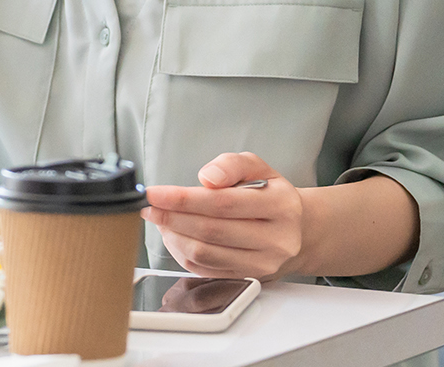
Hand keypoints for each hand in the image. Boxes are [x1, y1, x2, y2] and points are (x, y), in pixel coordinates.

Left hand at [143, 152, 304, 280]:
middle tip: (148, 206)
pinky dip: (181, 251)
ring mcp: (263, 263)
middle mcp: (276, 239)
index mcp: (281, 206)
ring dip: (173, 235)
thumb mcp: (258, 168)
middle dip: (171, 217)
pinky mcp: (248, 278)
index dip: (182, 199)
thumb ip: (232, 165)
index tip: (154, 193)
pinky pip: (205, 268)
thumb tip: (207, 178)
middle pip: (210, 230)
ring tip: (160, 220)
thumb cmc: (269, 195)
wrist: (295, 231)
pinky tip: (174, 235)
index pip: (223, 203)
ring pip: (205, 252)